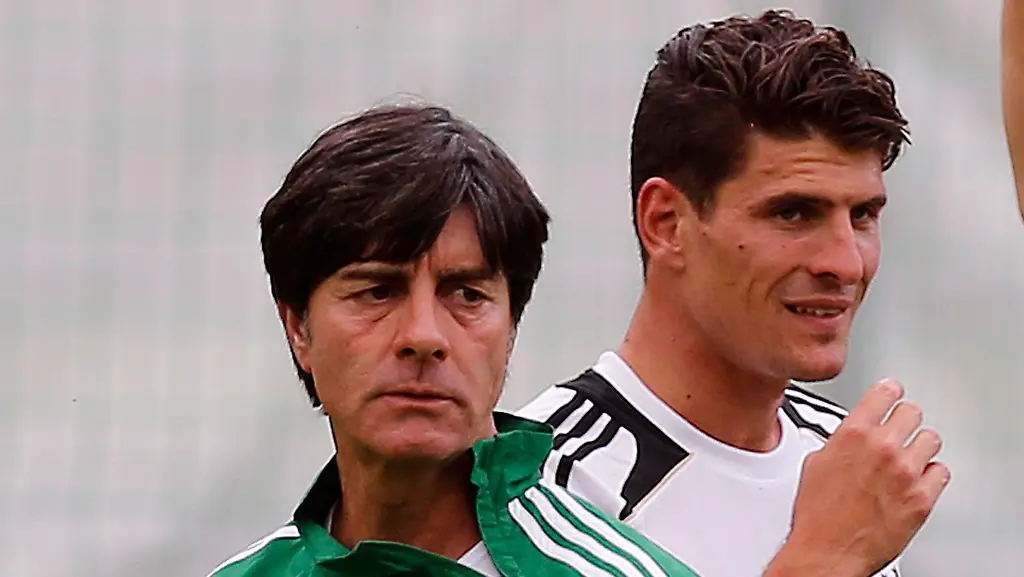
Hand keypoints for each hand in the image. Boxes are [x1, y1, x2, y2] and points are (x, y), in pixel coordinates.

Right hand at [765, 379, 949, 576]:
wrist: (827, 552)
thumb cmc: (817, 514)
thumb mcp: (816, 464)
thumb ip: (840, 442)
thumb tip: (851, 437)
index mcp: (852, 434)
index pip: (885, 392)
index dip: (890, 392)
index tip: (892, 393)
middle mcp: (882, 448)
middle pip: (913, 412)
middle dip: (905, 420)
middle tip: (901, 429)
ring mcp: (905, 473)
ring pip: (931, 440)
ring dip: (919, 448)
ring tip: (908, 459)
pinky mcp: (922, 498)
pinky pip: (941, 473)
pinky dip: (930, 476)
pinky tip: (916, 481)